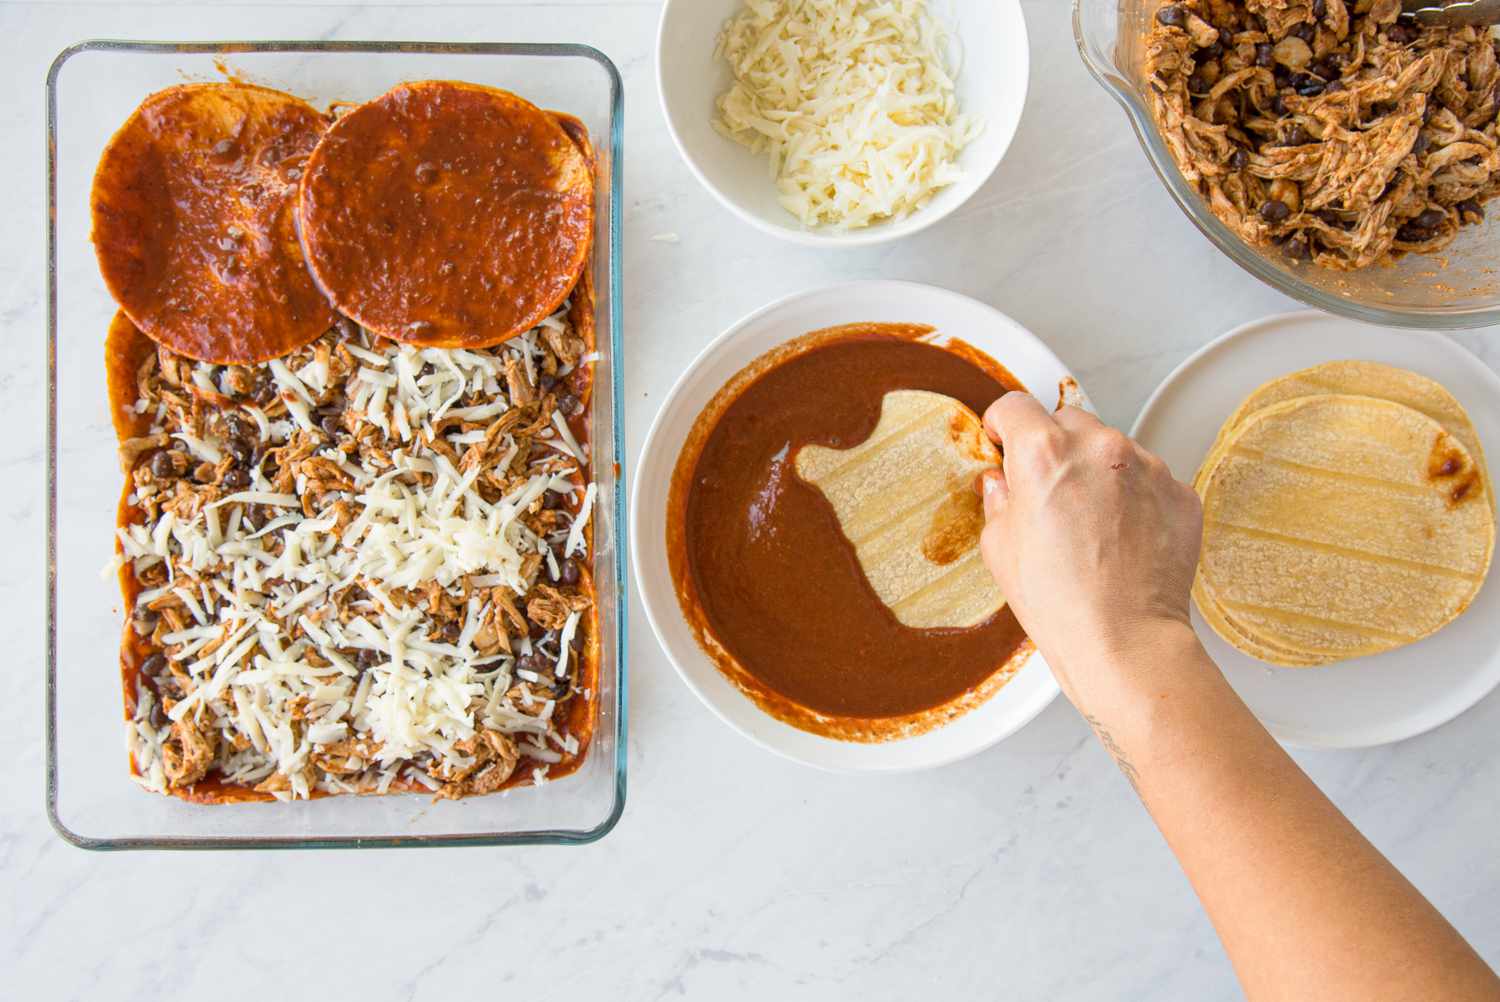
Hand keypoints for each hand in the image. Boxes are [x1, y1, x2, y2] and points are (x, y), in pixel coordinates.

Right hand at [977, 392, 1202, 703]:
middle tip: (1048, 493)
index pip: (1016, 406)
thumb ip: (998, 500)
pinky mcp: (1180, 492)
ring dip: (1098, 472)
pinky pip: (1149, 479)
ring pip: (1112, 449)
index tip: (1004, 442)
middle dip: (1053, 448)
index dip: (1003, 426)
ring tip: (1090, 525)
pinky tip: (1121, 538)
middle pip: (1068, 422)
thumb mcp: (1000, 548)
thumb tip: (1002, 484)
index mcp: (1044, 453)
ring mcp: (1147, 467)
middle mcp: (1100, 448)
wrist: (1124, 641)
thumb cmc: (1060, 602)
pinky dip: (1134, 497)